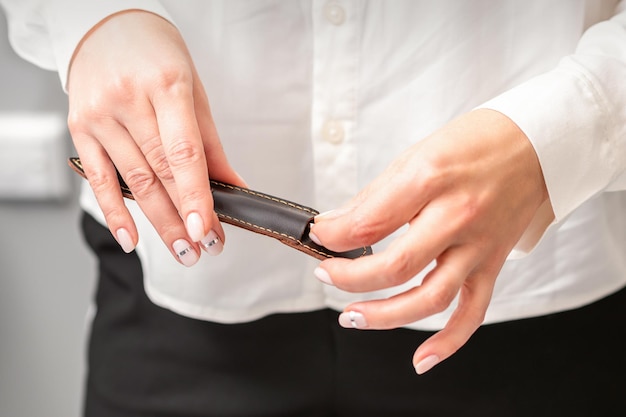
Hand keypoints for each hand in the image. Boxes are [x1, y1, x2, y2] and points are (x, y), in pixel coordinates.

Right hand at [67, 11, 244, 264]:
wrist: (108, 27)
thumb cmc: (159, 58)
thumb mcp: (194, 93)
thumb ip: (211, 145)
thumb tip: (235, 187)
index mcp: (167, 85)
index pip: (184, 153)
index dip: (197, 197)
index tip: (209, 231)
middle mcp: (129, 100)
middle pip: (160, 173)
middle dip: (184, 218)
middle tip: (203, 250)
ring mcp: (100, 115)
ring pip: (133, 181)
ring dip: (159, 223)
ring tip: (182, 251)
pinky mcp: (79, 128)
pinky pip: (97, 179)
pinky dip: (114, 213)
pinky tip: (131, 239)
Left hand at [309, 109, 551, 373]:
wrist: (537, 144)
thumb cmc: (476, 143)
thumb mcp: (416, 156)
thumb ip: (375, 197)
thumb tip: (337, 224)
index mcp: (431, 180)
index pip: (370, 222)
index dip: (333, 235)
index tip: (319, 236)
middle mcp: (457, 217)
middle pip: (396, 266)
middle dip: (349, 277)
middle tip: (326, 273)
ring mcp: (478, 246)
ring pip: (430, 298)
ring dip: (385, 316)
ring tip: (353, 317)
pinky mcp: (493, 263)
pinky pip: (472, 312)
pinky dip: (448, 341)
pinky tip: (421, 359)